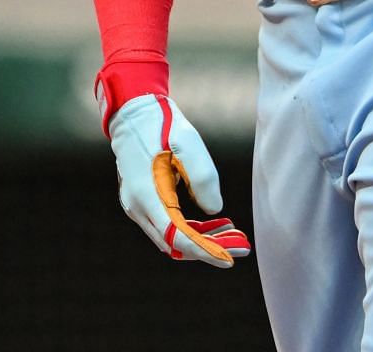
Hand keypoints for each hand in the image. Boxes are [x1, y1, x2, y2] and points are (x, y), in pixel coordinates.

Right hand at [106, 94, 251, 266]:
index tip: (229, 258)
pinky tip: (211, 223)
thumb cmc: (162, 126)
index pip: (177, 237)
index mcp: (146, 195)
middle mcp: (136, 207)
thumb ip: (202, 179)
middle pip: (174, 244)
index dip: (204, 251)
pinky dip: (188, 229)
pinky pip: (166, 226)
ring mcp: (135, 206)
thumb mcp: (188, 145)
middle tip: (239, 246)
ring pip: (170, 238)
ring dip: (200, 240)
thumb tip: (214, 209)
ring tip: (230, 234)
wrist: (133, 113)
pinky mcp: (140, 202)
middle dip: (207, 249)